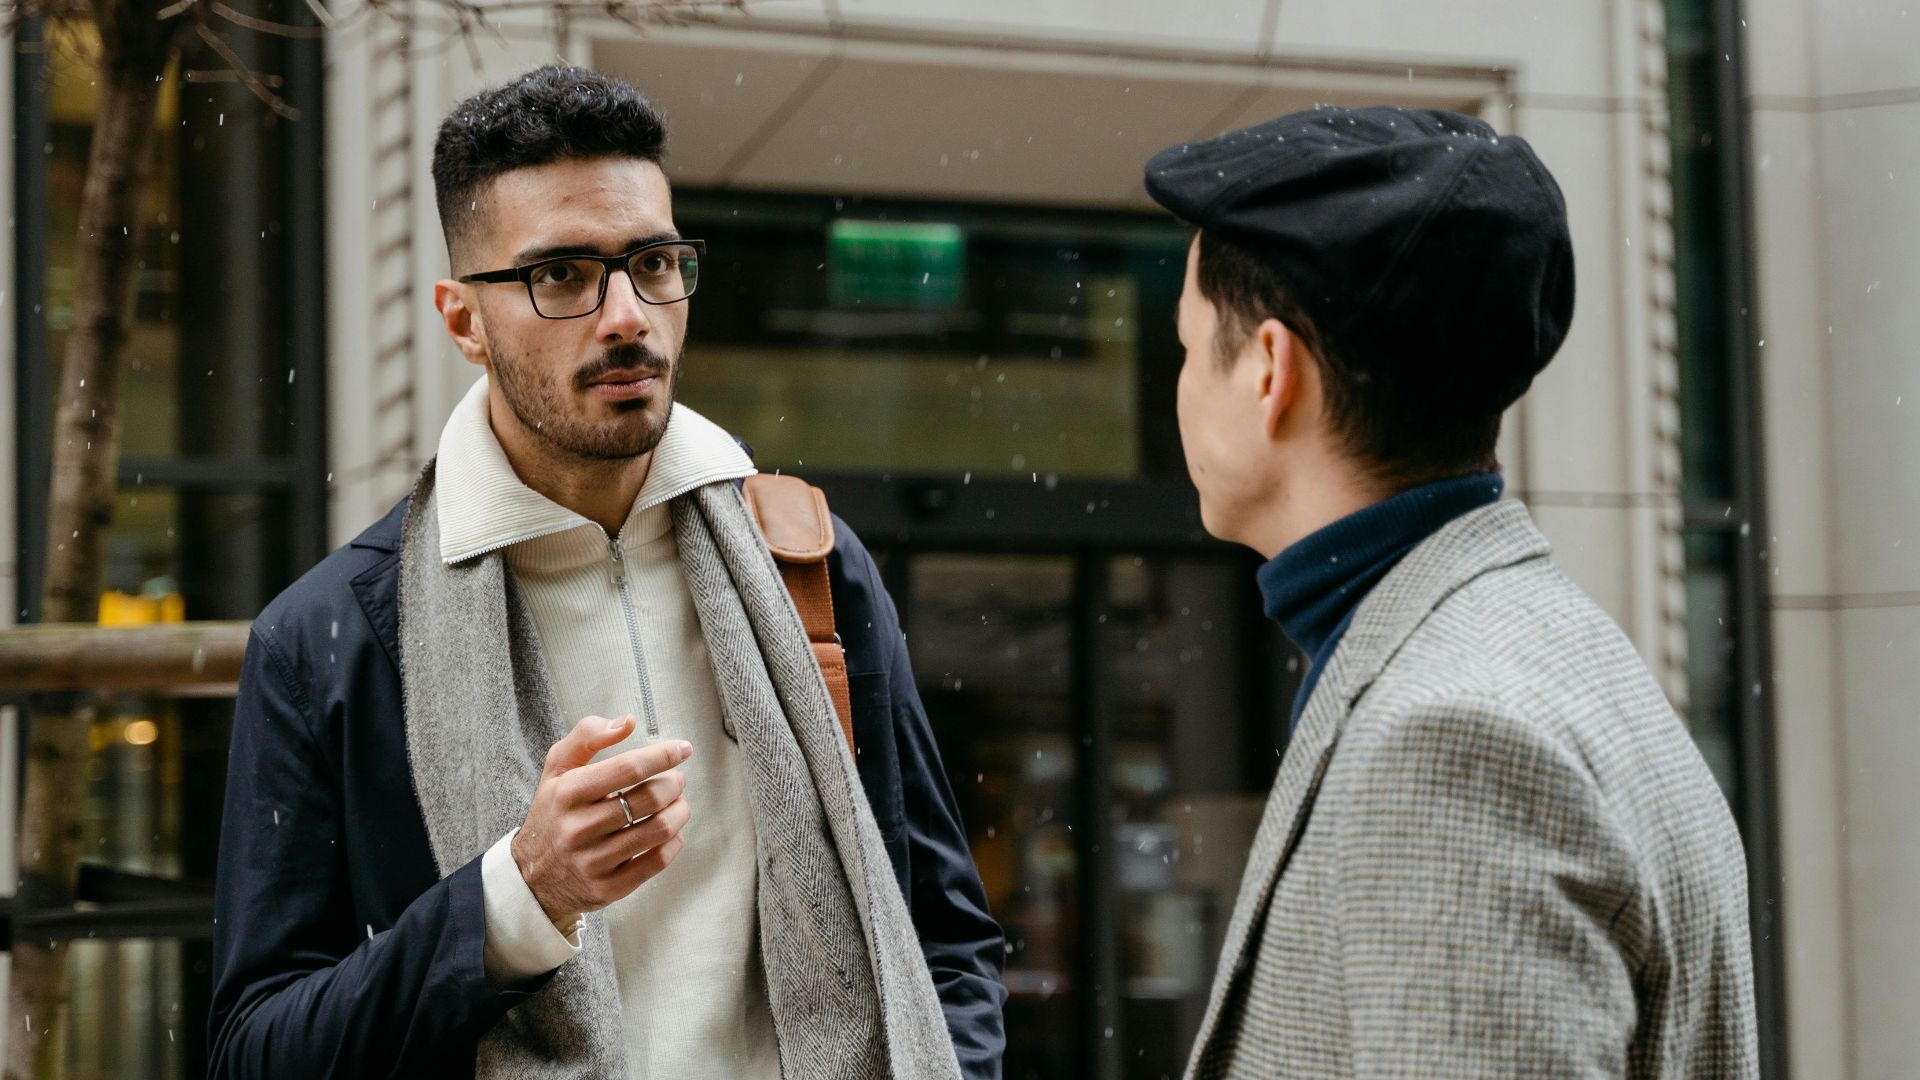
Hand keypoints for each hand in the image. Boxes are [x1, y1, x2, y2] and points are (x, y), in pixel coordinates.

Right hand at [510, 714, 692, 923]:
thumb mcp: (557, 768)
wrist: (531, 875)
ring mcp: (593, 861)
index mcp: (567, 793)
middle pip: (649, 799)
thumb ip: (587, 736)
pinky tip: (670, 831)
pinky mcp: (609, 888)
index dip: (662, 756)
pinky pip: (657, 862)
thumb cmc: (553, 812)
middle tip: (677, 780)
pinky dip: (674, 841)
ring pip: (659, 830)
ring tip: (678, 803)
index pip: (627, 768)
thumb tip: (628, 722)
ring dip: (680, 811)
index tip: (682, 749)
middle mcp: (578, 828)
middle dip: (674, 783)